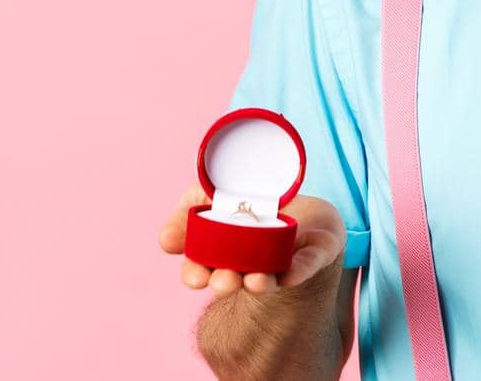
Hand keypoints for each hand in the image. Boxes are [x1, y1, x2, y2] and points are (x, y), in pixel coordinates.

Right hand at [158, 185, 346, 295]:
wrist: (303, 206)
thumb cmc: (249, 206)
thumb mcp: (208, 197)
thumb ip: (185, 213)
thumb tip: (166, 238)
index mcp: (219, 255)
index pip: (200, 270)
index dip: (195, 274)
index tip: (196, 276)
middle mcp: (248, 266)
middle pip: (231, 280)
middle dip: (225, 283)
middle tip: (224, 281)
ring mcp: (281, 262)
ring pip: (268, 279)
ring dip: (260, 283)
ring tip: (255, 282)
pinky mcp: (313, 254)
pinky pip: (307, 264)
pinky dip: (299, 270)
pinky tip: (291, 274)